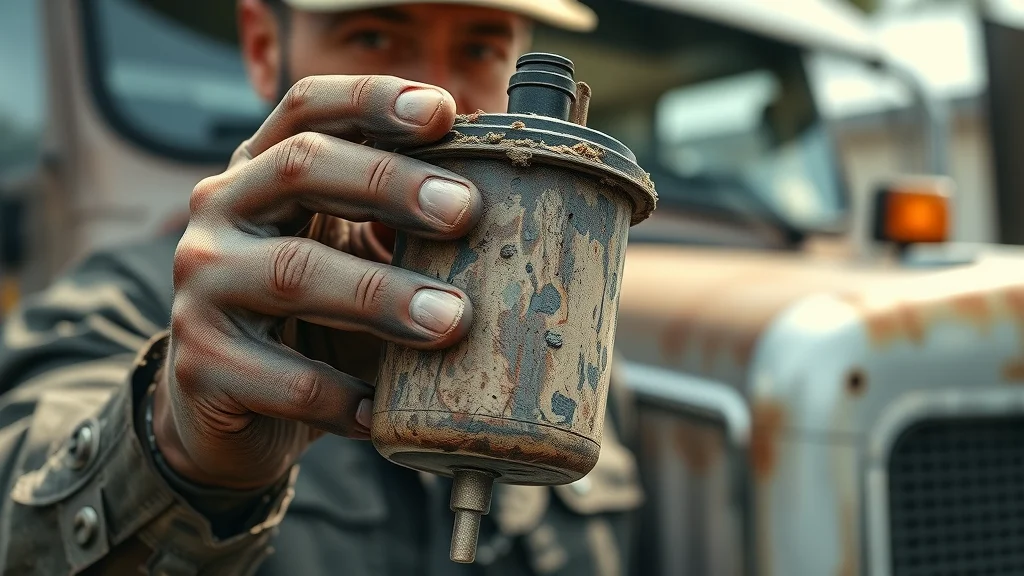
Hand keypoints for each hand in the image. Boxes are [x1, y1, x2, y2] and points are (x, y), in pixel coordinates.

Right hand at [153, 76, 480, 489]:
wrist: (231, 413)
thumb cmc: (314, 319)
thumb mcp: (350, 254)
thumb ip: (396, 220)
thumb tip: (510, 196)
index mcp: (262, 174)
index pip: (307, 108)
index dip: (372, 98)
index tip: (445, 111)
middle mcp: (221, 215)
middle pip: (299, 168)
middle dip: (390, 182)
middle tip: (466, 210)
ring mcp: (202, 288)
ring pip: (294, 273)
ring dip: (382, 296)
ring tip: (452, 319)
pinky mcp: (201, 366)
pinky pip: (284, 380)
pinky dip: (345, 396)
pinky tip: (387, 409)